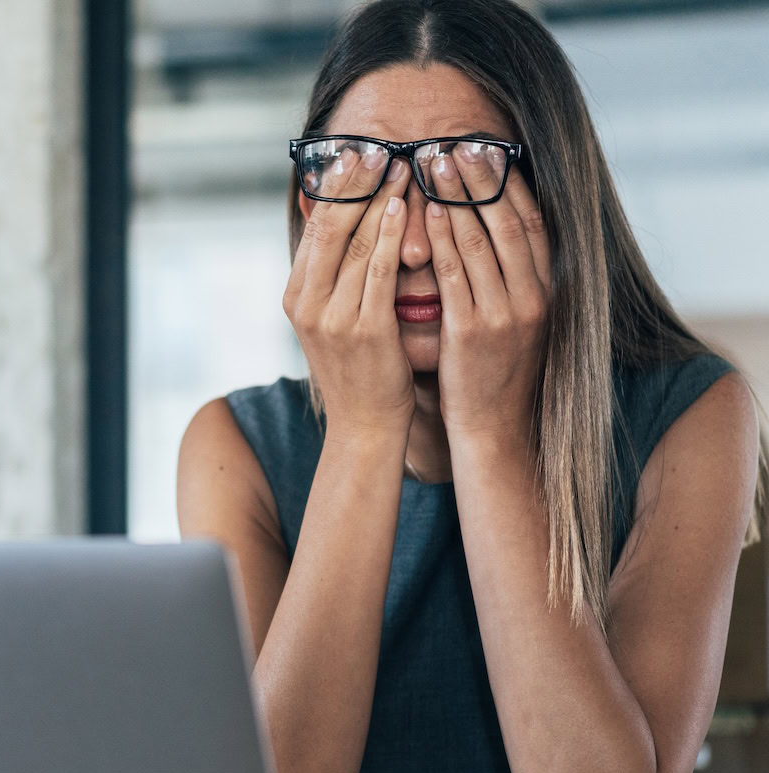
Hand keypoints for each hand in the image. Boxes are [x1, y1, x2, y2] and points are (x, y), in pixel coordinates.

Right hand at [283, 149, 414, 438]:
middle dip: (356, 182)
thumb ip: (333, 276)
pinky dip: (392, 235)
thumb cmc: (357, 369)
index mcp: (295, 296)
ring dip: (381, 198)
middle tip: (379, 145)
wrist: (365, 425)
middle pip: (331, 227)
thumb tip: (343, 225)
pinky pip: (379, 271)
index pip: (315, 228)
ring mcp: (333, 317)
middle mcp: (307, 303)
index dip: (336, 187)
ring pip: (357, 243)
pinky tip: (405, 207)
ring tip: (402, 165)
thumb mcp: (332, 319)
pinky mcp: (365, 330)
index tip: (356, 152)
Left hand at [422, 143, 551, 443]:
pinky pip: (456, 275)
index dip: (510, 183)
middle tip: (455, 141)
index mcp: (545, 291)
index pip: (531, 222)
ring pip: (482, 241)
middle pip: (507, 222)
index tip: (489, 149)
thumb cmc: (494, 374)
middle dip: (480, 178)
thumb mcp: (514, 323)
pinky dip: (444, 239)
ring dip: (457, 196)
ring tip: (434, 161)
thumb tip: (490, 236)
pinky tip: (428, 212)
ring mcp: (506, 314)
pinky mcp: (474, 332)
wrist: (494, 429)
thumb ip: (507, 280)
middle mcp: (533, 297)